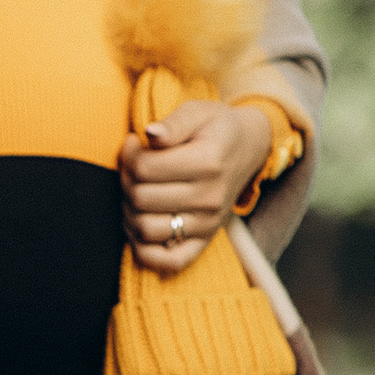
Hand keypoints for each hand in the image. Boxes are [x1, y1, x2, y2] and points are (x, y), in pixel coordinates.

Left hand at [118, 100, 275, 274]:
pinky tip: (140, 223)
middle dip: (126, 180)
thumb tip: (149, 134)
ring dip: (129, 211)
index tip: (134, 144)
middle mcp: (209, 197)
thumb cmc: (215, 128)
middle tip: (133, 167)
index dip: (128, 154)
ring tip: (137, 191)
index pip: (144, 168)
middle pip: (139, 198)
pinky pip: (168, 263)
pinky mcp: (204, 241)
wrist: (248, 148)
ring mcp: (207, 223)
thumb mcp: (198, 111)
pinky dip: (144, 250)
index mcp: (208, 162)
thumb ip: (173, 123)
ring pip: (145, 229)